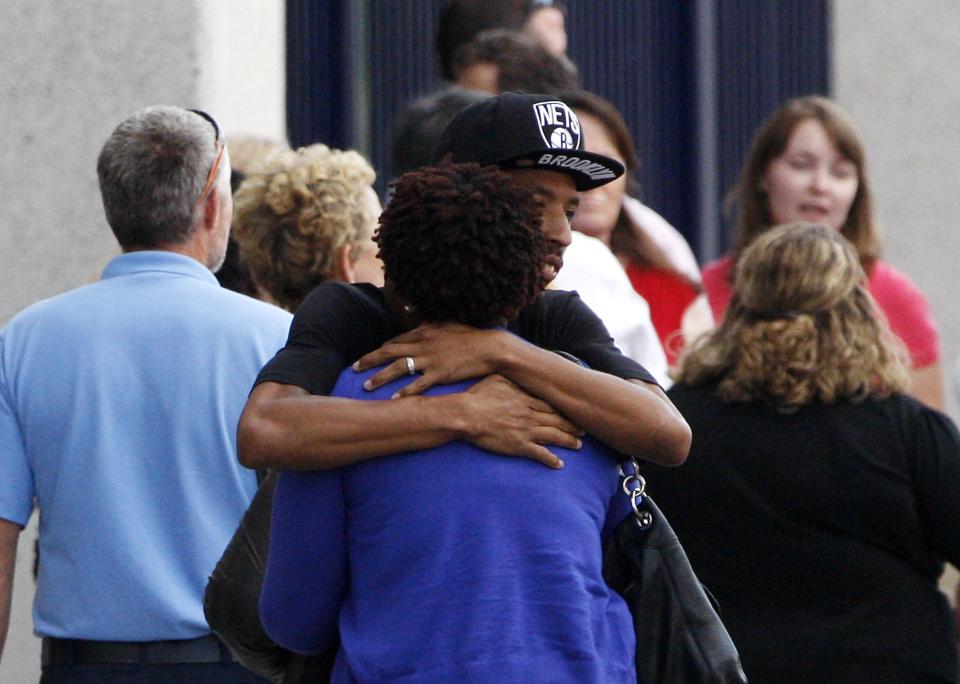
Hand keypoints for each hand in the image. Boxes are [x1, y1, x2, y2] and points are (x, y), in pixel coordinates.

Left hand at [354, 322, 509, 396]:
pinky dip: (404, 392)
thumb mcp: (450, 326)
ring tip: (366, 386)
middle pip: (389, 352)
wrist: (492, 347)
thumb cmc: (474, 336)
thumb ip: (434, 326)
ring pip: (398, 368)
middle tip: (353, 367)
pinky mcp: (440, 374)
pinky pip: (417, 385)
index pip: (397, 340)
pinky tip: (392, 399)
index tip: (371, 355)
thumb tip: (423, 325)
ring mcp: (431, 359)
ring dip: (380, 377)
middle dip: (369, 359)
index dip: (382, 348)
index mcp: (426, 331)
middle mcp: (424, 343)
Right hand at [457, 374, 582, 468]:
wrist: (467, 415)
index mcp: (526, 400)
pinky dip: (551, 459)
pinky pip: (539, 454)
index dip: (565, 410)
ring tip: (579, 445)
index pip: (552, 405)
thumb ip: (512, 378)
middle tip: (584, 430)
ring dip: (568, 441)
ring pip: (554, 436)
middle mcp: (530, 416)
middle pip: (558, 421)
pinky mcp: (519, 446)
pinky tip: (559, 465)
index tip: (575, 412)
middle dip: (572, 426)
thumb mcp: (497, 379)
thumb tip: (521, 373)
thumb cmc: (478, 396)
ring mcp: (526, 431)